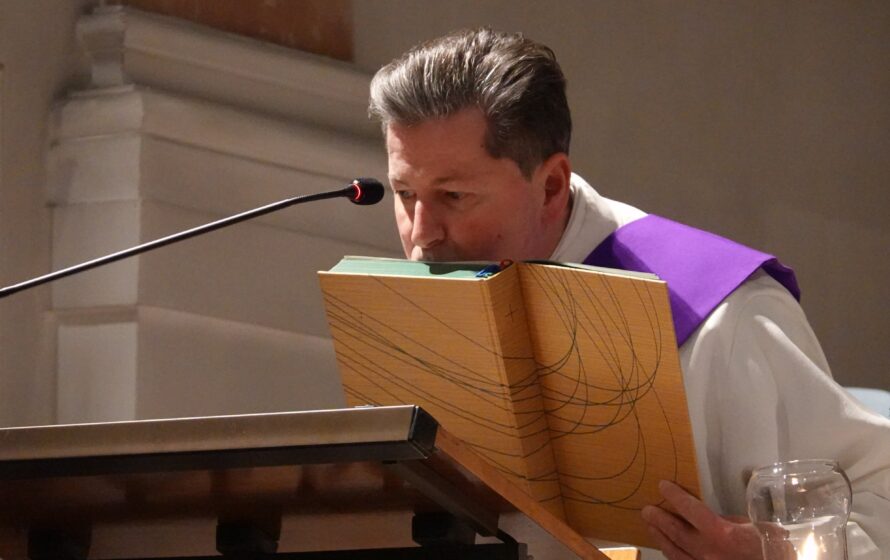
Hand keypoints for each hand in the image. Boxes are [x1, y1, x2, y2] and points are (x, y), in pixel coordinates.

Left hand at [641, 480, 764, 559]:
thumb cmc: (775, 552)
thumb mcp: (759, 529)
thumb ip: (732, 523)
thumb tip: (714, 518)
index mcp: (723, 535)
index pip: (691, 510)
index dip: (675, 496)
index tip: (663, 486)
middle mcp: (709, 553)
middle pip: (677, 533)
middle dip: (660, 520)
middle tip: (646, 510)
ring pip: (676, 553)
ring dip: (662, 538)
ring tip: (651, 527)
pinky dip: (674, 556)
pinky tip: (669, 551)